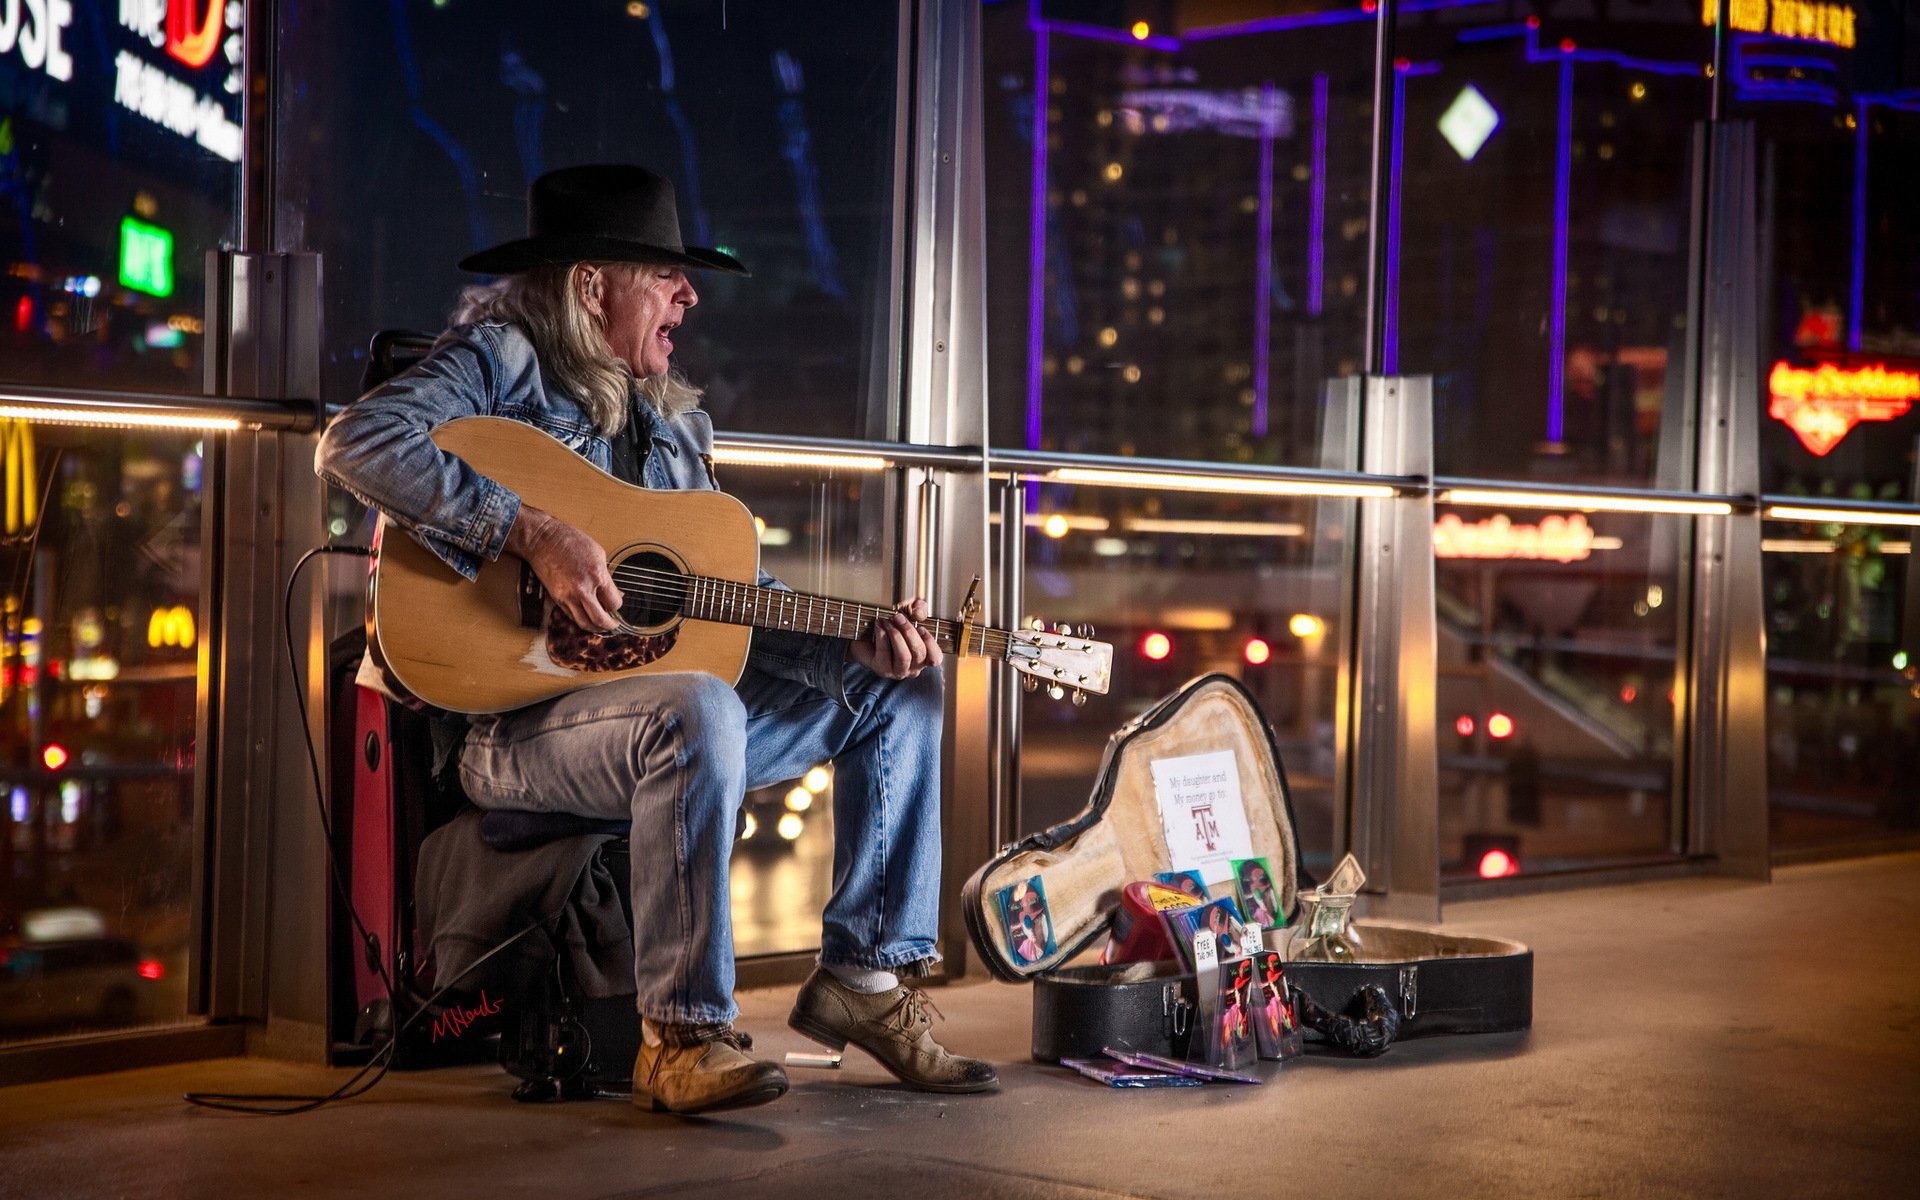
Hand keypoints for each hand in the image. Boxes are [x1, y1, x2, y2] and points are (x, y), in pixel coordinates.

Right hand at [505, 506, 623, 633]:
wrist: (543, 540)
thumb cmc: (570, 541)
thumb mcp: (598, 553)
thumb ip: (606, 576)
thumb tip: (613, 591)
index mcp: (597, 575)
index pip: (614, 603)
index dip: (617, 605)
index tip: (617, 604)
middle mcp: (583, 589)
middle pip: (600, 619)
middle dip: (609, 625)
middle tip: (612, 625)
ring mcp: (568, 595)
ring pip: (584, 622)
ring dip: (594, 627)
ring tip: (599, 626)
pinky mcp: (557, 598)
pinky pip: (571, 616)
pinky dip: (580, 619)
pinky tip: (585, 615)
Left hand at [848, 597, 942, 679]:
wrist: (866, 632)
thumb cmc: (892, 624)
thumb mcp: (909, 611)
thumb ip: (920, 608)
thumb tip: (918, 614)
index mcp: (924, 656)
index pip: (936, 658)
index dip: (930, 643)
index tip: (921, 627)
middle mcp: (913, 667)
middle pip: (918, 653)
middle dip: (909, 632)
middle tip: (898, 617)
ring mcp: (897, 671)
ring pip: (903, 656)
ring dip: (895, 635)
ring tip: (887, 621)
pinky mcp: (882, 669)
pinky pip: (885, 653)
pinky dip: (882, 636)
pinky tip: (878, 625)